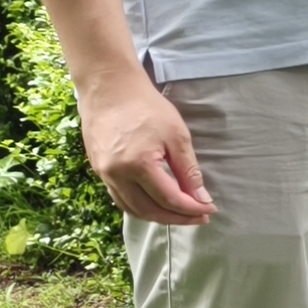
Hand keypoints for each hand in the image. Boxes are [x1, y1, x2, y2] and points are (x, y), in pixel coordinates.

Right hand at [83, 75, 211, 225]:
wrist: (109, 88)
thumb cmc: (147, 107)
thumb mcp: (177, 136)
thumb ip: (189, 171)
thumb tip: (201, 199)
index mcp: (138, 165)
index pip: (169, 199)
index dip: (192, 209)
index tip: (210, 210)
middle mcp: (116, 174)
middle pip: (149, 210)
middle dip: (176, 218)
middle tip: (199, 217)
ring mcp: (103, 173)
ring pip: (131, 208)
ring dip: (157, 216)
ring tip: (180, 215)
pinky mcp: (98, 169)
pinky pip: (119, 198)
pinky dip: (139, 206)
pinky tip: (155, 204)